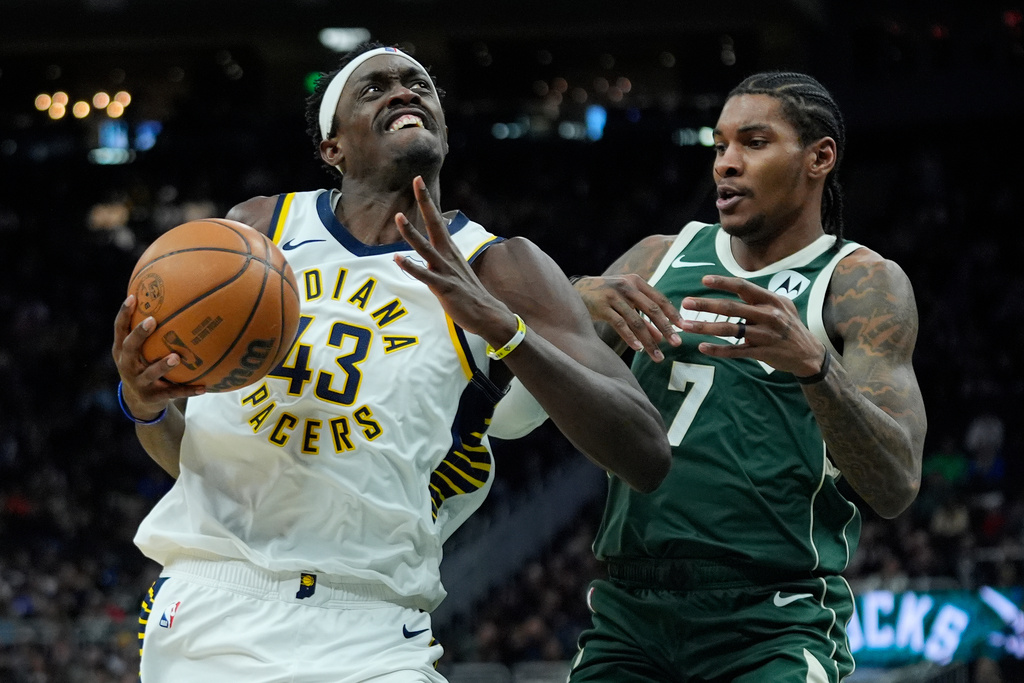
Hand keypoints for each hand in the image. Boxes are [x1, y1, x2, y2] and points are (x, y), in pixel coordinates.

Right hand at [112, 294, 203, 420]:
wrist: (139, 402)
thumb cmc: (143, 365)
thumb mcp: (140, 350)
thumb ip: (148, 330)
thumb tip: (171, 297)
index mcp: (122, 351)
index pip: (119, 329)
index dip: (124, 313)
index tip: (133, 297)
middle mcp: (127, 365)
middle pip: (129, 348)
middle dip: (139, 335)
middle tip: (151, 321)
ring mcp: (139, 382)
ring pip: (150, 373)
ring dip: (163, 365)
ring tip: (176, 357)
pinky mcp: (153, 397)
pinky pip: (173, 393)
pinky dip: (189, 390)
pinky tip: (205, 387)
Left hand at [393, 176, 514, 342]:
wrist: (488, 314)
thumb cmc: (470, 294)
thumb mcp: (455, 270)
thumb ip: (443, 259)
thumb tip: (434, 251)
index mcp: (451, 250)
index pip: (438, 221)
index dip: (427, 202)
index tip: (418, 182)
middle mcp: (448, 256)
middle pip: (435, 224)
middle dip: (425, 203)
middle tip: (416, 181)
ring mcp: (446, 271)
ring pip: (426, 247)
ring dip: (411, 233)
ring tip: (398, 216)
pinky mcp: (444, 287)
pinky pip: (425, 275)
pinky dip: (411, 266)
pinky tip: (398, 258)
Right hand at [575, 274, 682, 361]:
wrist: (575, 291)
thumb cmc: (605, 298)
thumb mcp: (626, 302)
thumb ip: (643, 317)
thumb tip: (661, 337)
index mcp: (636, 282)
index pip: (660, 299)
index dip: (673, 314)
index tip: (684, 328)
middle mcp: (627, 286)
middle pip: (652, 309)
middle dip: (666, 328)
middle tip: (677, 344)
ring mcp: (614, 295)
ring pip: (636, 321)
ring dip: (649, 340)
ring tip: (657, 356)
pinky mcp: (602, 306)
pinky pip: (620, 324)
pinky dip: (630, 337)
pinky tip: (638, 349)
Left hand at [680, 275, 824, 375]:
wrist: (808, 353)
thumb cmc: (788, 325)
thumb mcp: (780, 305)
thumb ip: (758, 297)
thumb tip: (734, 286)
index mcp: (770, 299)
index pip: (743, 286)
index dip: (723, 282)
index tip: (703, 280)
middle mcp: (768, 315)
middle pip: (731, 308)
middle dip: (705, 305)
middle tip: (685, 303)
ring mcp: (765, 334)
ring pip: (729, 330)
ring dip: (705, 327)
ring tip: (686, 326)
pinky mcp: (762, 352)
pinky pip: (736, 351)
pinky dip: (718, 350)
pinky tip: (703, 347)